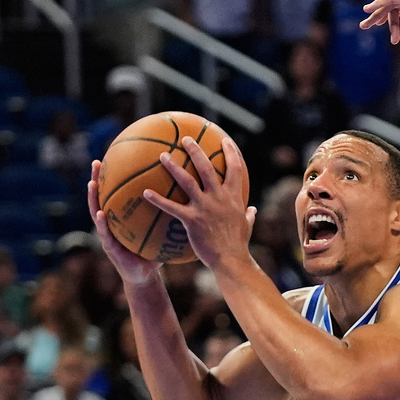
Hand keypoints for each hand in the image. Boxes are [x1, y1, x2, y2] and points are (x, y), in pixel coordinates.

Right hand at [87, 160, 161, 285]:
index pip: (119, 193)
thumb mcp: (161, 231)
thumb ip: (167, 215)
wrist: (145, 276)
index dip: (116, 177)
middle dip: (99, 180)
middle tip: (97, 162)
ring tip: (92, 184)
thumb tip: (186, 195)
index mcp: (123, 217)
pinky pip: (106, 234)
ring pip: (97, 212)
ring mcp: (109, 235)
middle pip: (104, 197)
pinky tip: (100, 213)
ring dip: (93, 198)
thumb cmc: (153, 252)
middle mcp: (113, 223)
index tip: (116, 156)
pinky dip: (101, 223)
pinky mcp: (111, 249)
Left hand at [149, 137, 256, 268]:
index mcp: (234, 197)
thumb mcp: (247, 226)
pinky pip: (171, 207)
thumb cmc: (238, 245)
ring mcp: (205, 207)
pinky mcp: (192, 220)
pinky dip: (158, 199)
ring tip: (162, 155)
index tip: (225, 140)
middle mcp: (219, 198)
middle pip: (206, 167)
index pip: (235, 169)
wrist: (231, 259)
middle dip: (196, 150)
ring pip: (187, 181)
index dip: (231, 153)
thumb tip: (253, 210)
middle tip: (185, 139)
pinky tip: (145, 192)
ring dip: (174, 167)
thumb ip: (249, 216)